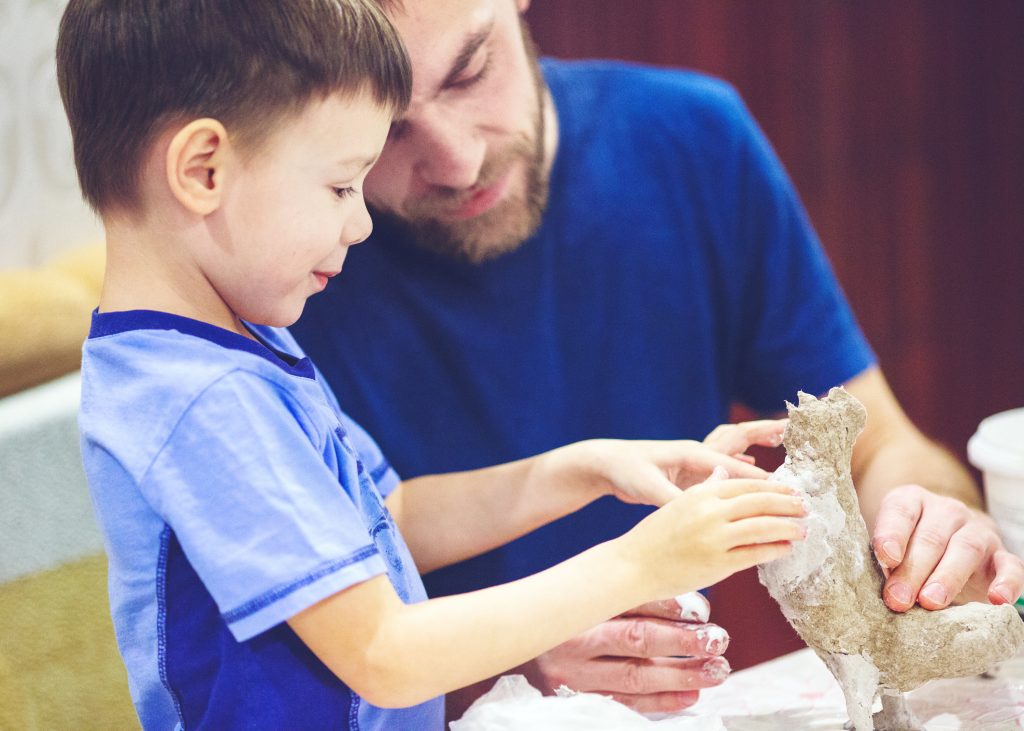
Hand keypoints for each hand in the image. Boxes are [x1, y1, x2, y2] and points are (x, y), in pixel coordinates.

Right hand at [517, 594, 730, 714]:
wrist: (513, 649)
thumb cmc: (563, 621)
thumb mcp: (587, 599)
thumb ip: (629, 598)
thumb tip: (690, 605)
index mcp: (578, 606)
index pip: (629, 603)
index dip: (670, 606)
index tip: (703, 611)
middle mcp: (573, 641)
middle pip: (635, 640)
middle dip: (683, 642)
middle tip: (718, 640)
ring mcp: (573, 677)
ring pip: (634, 676)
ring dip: (681, 675)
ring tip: (715, 670)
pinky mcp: (577, 702)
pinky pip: (625, 704)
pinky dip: (661, 702)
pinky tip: (690, 695)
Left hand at [563, 419, 787, 507]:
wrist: (606, 463)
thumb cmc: (626, 471)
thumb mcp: (648, 488)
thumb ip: (674, 499)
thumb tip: (696, 509)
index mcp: (693, 454)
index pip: (735, 465)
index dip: (761, 478)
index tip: (785, 488)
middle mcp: (698, 452)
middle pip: (740, 440)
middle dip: (766, 433)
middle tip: (793, 428)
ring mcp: (695, 459)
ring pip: (734, 448)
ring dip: (756, 442)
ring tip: (782, 440)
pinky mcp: (690, 468)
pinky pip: (723, 462)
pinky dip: (740, 463)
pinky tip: (753, 467)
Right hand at [621, 473, 805, 599]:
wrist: (632, 565)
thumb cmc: (654, 536)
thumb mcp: (678, 503)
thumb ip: (704, 488)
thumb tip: (725, 473)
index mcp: (700, 493)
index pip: (746, 484)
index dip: (773, 487)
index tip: (791, 490)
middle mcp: (709, 512)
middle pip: (760, 502)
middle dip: (788, 504)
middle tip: (806, 507)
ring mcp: (715, 538)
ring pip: (763, 527)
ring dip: (788, 527)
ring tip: (803, 529)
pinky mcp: (718, 563)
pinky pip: (755, 553)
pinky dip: (775, 549)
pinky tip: (786, 548)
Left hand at [871, 484, 1023, 610]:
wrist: (952, 541)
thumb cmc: (911, 546)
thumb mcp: (892, 546)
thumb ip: (885, 561)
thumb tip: (885, 591)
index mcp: (913, 501)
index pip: (901, 512)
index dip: (892, 534)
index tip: (885, 558)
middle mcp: (947, 511)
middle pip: (931, 538)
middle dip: (913, 571)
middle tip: (899, 598)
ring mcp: (977, 531)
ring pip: (965, 550)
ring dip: (947, 578)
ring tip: (930, 602)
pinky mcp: (1001, 555)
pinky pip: (1010, 566)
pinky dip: (1006, 582)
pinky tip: (997, 599)